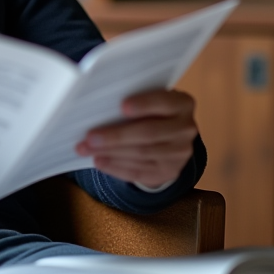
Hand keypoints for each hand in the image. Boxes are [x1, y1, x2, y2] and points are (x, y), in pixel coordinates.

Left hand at [76, 89, 197, 188]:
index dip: (144, 104)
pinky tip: (100, 161)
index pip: (164, 102)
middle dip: (116, 136)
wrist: (169, 138)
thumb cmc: (150, 112)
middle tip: (90, 137)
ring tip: (87, 149)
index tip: (122, 106)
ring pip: (142, 153)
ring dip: (110, 152)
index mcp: (182, 104)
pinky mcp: (170, 172)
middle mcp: (186, 128)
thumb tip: (99, 109)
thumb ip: (132, 102)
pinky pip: (140, 171)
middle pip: (149, 133)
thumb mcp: (149, 101)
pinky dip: (116, 167)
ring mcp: (180, 153)